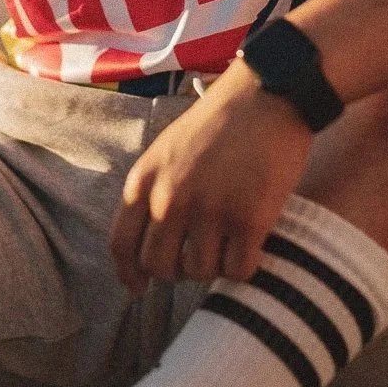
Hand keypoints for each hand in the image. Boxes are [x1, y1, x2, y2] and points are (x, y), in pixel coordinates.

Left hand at [109, 62, 314, 290]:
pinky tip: (250, 250)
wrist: (266, 98)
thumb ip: (155, 190)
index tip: (137, 288)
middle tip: (196, 260)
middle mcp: (170, 200)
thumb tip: (150, 238)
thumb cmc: (219, 124)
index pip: (122, 243)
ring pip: (200, 272)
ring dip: (213, 268)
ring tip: (227, 246)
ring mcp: (209, 211)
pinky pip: (238, 269)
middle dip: (177, 272)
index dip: (128, 273)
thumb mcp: (167, 151)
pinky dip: (244, 268)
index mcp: (144, 180)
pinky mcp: (249, 220)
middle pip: (160, 266)